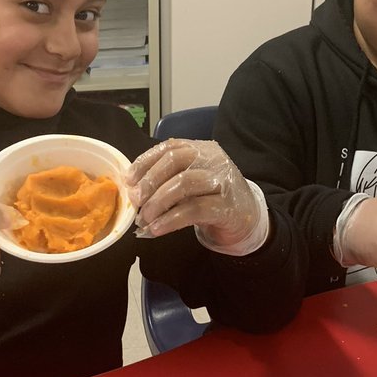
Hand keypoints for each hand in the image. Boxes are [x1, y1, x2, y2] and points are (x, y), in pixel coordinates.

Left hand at [126, 139, 268, 253]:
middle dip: (149, 181)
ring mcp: (222, 182)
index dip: (145, 162)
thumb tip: (134, 189)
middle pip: (175, 161)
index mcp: (202, 149)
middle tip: (135, 201)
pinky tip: (157, 229)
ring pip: (184, 184)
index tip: (129, 180)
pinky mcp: (227, 206)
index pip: (169, 147)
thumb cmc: (212, 198)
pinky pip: (193, 210)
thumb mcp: (192, 181)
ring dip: (158, 203)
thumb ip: (168, 179)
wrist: (247, 218)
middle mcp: (213, 160)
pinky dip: (170, 220)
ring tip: (145, 219)